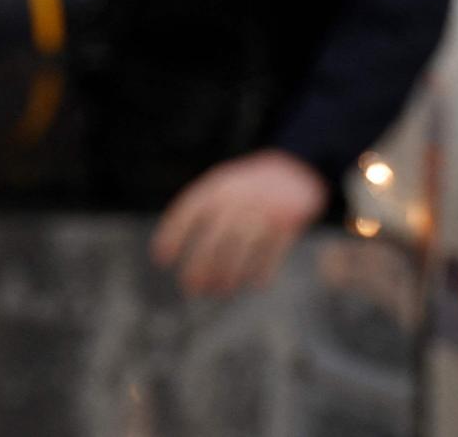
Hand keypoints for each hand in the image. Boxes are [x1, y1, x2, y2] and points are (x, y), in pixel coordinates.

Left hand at [151, 149, 328, 298]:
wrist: (295, 167)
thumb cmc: (248, 186)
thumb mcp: (221, 185)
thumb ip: (200, 208)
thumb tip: (171, 246)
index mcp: (217, 187)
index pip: (188, 211)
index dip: (171, 236)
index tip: (161, 260)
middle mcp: (238, 198)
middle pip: (213, 238)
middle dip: (199, 266)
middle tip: (191, 288)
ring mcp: (264, 210)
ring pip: (241, 249)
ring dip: (229, 275)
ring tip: (220, 290)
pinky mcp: (288, 222)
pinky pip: (272, 253)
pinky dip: (262, 272)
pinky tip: (253, 284)